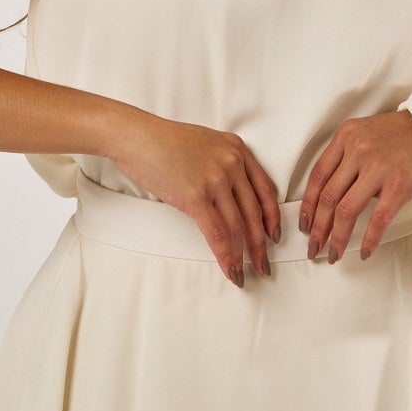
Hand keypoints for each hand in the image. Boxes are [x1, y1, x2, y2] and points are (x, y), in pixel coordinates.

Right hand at [105, 109, 280, 287]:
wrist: (137, 137)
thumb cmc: (163, 141)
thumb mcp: (206, 144)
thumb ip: (222, 164)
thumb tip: (228, 196)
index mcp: (237, 149)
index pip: (265, 189)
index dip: (272, 217)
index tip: (274, 235)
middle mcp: (232, 163)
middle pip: (254, 211)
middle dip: (261, 243)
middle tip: (264, 264)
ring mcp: (216, 179)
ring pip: (237, 226)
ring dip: (244, 254)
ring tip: (245, 273)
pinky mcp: (196, 196)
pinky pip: (217, 233)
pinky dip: (225, 255)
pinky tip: (229, 269)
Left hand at [297, 110, 411, 262]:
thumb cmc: (397, 136)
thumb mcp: (363, 134)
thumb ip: (344, 157)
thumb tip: (326, 196)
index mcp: (345, 137)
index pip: (317, 176)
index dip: (308, 205)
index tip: (304, 225)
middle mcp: (358, 151)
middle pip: (328, 197)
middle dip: (318, 228)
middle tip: (313, 247)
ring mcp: (378, 169)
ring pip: (346, 211)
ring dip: (337, 238)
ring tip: (333, 254)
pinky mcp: (398, 186)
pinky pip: (378, 219)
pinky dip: (369, 239)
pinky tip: (365, 252)